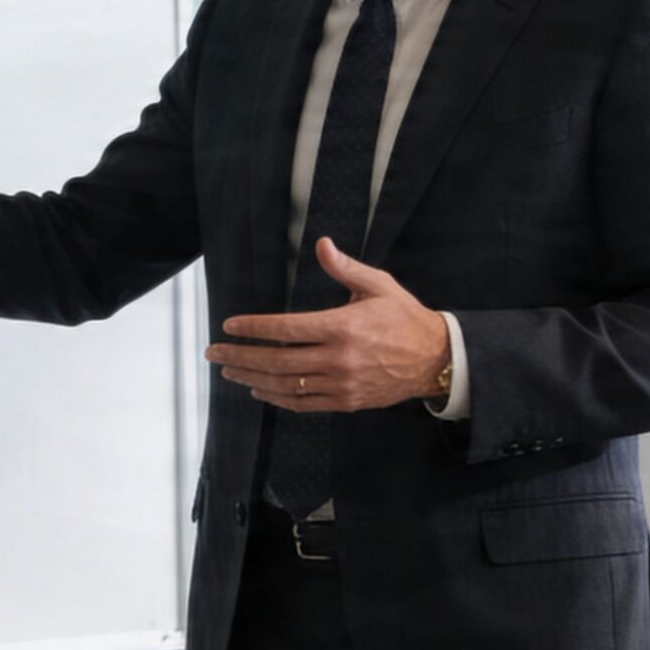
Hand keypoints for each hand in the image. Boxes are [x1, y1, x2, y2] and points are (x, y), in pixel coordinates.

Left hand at [207, 238, 449, 411]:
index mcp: (343, 327)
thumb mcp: (378, 285)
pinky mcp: (346, 402)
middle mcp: (339, 359)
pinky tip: (259, 390)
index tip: (230, 326)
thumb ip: (345, 268)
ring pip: (285, 385)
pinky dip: (277, 399)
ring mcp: (341, 384)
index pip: (286, 329)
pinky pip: (303, 404)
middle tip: (214, 352)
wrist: (435, 359)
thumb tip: (321, 245)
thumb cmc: (404, 318)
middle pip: (277, 360)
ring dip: (252, 378)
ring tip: (229, 371)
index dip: (254, 328)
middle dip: (240, 356)